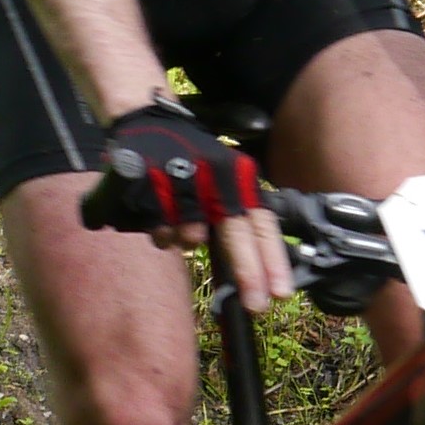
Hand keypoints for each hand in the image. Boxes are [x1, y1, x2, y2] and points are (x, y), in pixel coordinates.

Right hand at [95, 100, 292, 311]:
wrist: (144, 118)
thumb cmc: (191, 155)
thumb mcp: (223, 178)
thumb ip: (237, 218)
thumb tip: (258, 268)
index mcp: (236, 177)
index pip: (262, 223)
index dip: (272, 259)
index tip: (281, 293)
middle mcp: (213, 179)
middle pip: (235, 234)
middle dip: (248, 272)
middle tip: (256, 305)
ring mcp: (179, 184)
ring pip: (187, 239)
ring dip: (181, 240)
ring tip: (174, 222)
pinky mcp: (147, 188)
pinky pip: (156, 231)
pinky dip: (156, 230)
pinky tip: (152, 212)